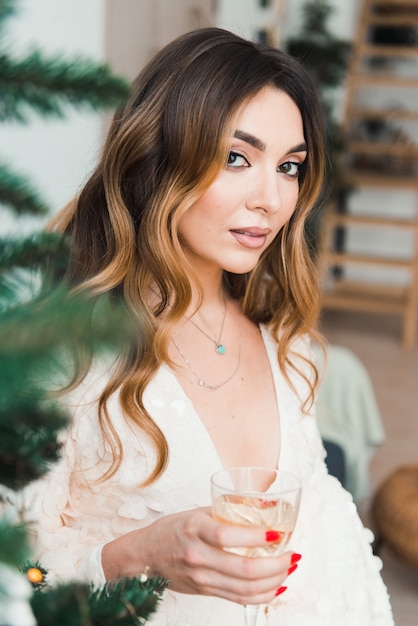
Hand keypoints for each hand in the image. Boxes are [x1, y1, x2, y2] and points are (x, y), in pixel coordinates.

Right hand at [101, 507, 297, 604]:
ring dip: (274, 580)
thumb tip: (267, 504)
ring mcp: (202, 578)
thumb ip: (229, 510)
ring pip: (245, 589)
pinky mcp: (206, 591)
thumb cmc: (173, 529)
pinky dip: (262, 595)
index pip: (228, 536)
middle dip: (275, 563)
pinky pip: (239, 599)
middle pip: (243, 569)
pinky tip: (276, 586)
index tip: (277, 531)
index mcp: (195, 529)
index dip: (257, 536)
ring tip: (289, 568)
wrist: (145, 555)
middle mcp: (197, 557)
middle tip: (291, 553)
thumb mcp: (198, 511)